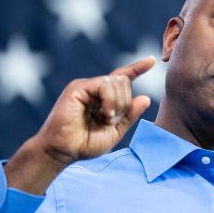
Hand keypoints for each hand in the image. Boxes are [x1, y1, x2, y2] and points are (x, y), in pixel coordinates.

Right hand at [5, 56, 155, 193]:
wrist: (61, 152)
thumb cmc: (83, 144)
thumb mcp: (114, 131)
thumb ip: (129, 115)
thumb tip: (146, 98)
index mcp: (102, 97)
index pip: (122, 77)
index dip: (137, 68)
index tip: (152, 60)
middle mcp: (93, 88)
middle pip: (123, 81)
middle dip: (125, 102)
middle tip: (112, 121)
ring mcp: (84, 86)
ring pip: (116, 81)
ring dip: (118, 103)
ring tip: (107, 120)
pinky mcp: (77, 88)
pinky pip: (104, 85)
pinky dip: (110, 100)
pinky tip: (105, 114)